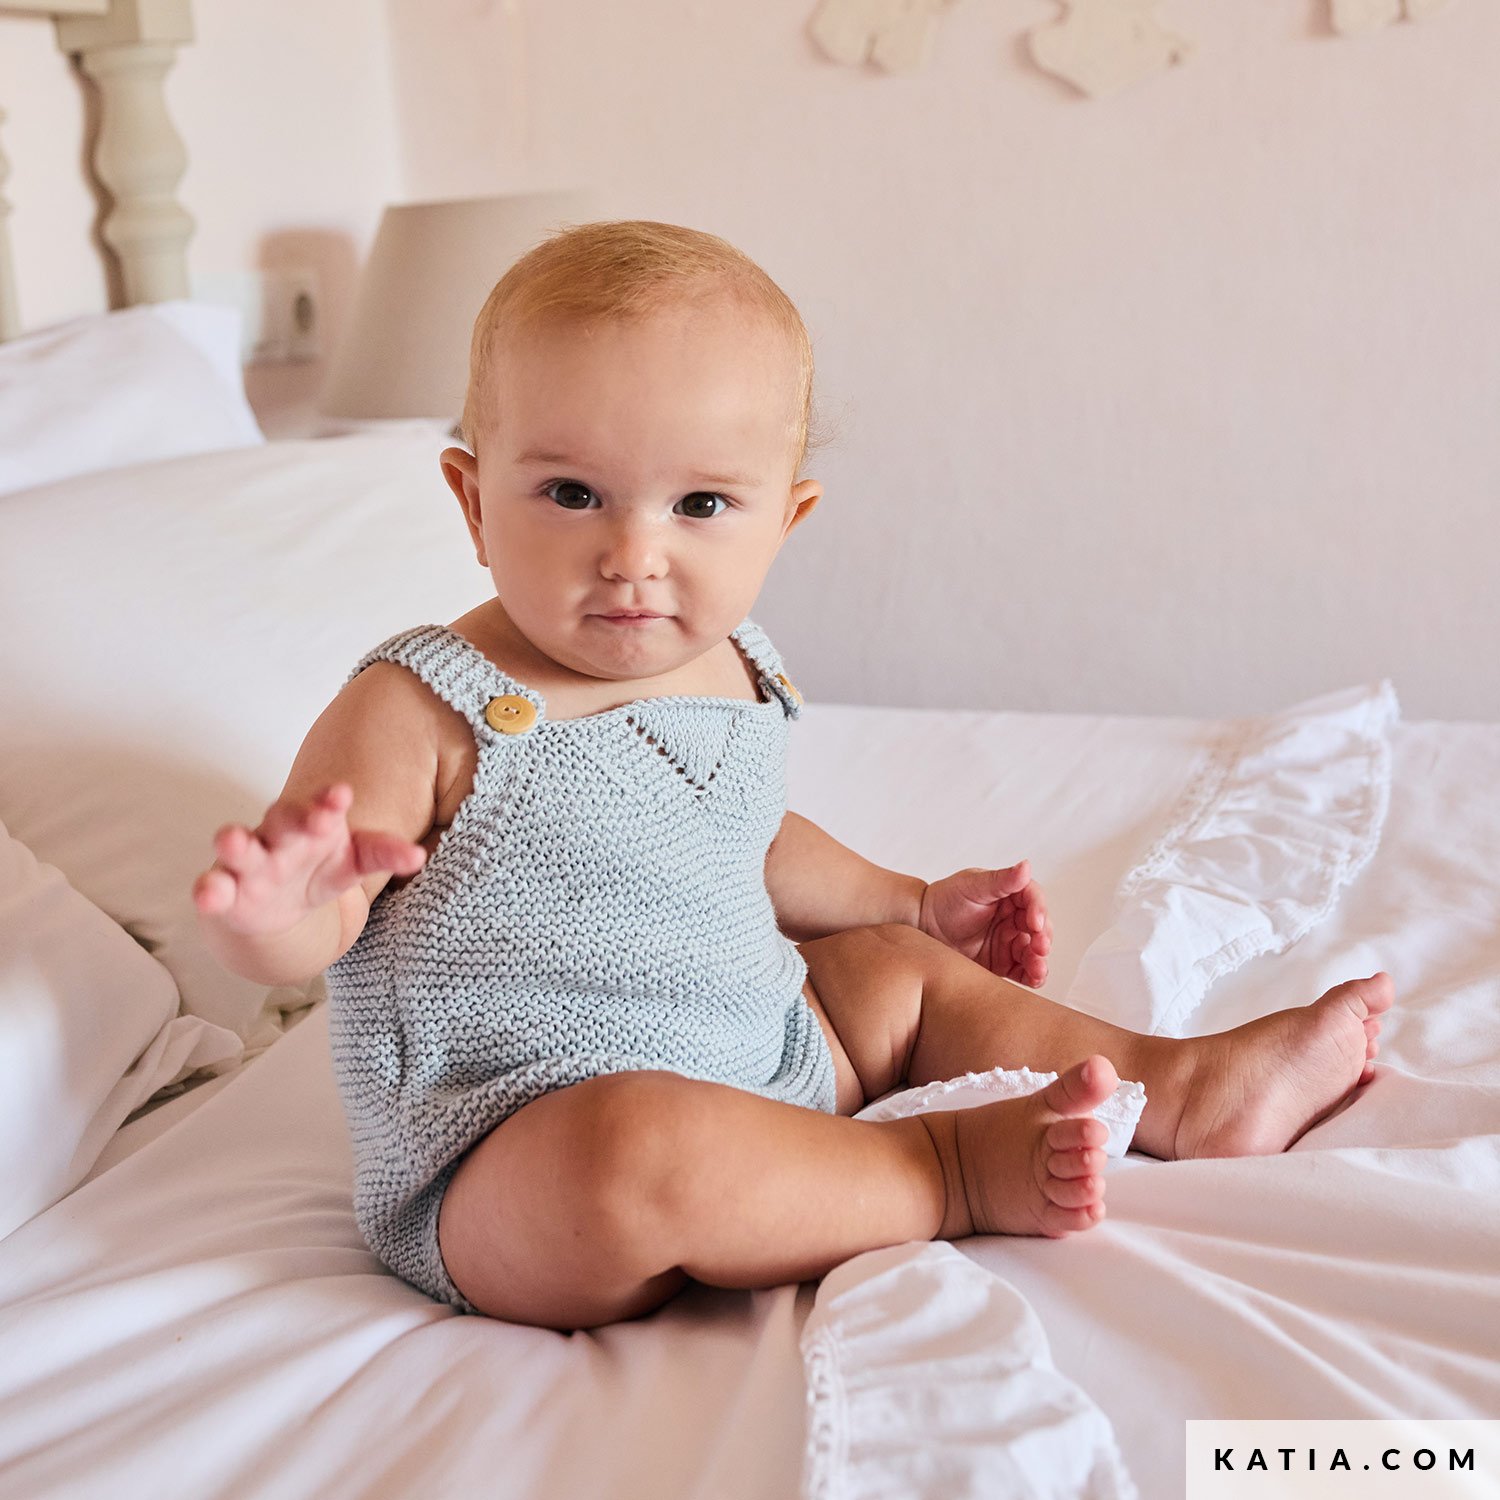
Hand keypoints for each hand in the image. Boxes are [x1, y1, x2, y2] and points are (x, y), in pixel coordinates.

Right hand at [192, 782, 426, 936]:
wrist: (279, 907)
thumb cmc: (320, 869)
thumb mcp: (355, 862)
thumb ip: (382, 853)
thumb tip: (418, 856)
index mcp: (313, 823)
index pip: (323, 807)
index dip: (329, 801)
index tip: (342, 795)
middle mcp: (278, 836)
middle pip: (282, 820)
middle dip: (293, 817)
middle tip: (310, 817)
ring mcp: (249, 862)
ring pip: (240, 848)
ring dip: (234, 843)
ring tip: (230, 839)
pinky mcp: (226, 892)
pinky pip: (213, 888)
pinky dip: (209, 890)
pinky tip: (208, 894)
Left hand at [917, 860, 1051, 986]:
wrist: (922, 926)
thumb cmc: (946, 899)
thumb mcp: (973, 885)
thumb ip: (1001, 880)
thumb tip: (1026, 866)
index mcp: (1011, 895)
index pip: (1033, 900)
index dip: (1039, 910)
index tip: (1035, 922)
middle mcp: (1014, 918)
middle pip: (1039, 928)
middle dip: (1043, 938)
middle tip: (1040, 947)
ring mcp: (1009, 941)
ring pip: (1033, 951)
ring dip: (1040, 960)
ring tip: (1038, 969)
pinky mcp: (1003, 963)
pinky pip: (1023, 970)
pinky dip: (1032, 976)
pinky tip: (1034, 979)